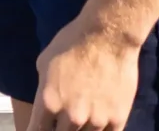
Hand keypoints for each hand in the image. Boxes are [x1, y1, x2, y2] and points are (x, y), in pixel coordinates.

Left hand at [29, 15, 141, 130]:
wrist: (107, 36)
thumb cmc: (72, 43)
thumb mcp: (44, 64)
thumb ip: (43, 90)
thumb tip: (44, 106)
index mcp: (49, 102)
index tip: (41, 130)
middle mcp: (71, 116)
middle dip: (59, 129)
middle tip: (62, 121)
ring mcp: (96, 120)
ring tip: (82, 118)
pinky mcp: (117, 119)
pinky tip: (97, 125)